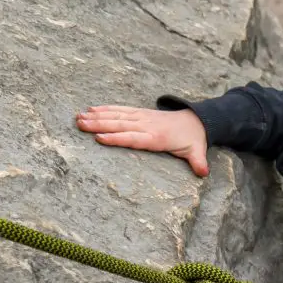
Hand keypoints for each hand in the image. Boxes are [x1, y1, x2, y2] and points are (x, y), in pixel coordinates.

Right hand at [76, 105, 209, 176]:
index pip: (134, 138)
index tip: (100, 138)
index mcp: (157, 137)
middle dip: (100, 124)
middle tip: (80, 125)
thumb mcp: (197, 152)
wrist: (196, 121)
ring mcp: (142, 117)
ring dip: (97, 116)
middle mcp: (147, 125)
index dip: (118, 138)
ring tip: (78, 117)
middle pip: (120, 125)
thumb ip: (198, 163)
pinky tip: (91, 109)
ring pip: (117, 115)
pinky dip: (106, 109)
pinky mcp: (140, 112)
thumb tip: (203, 173)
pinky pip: (121, 110)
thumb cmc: (193, 140)